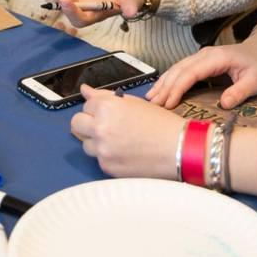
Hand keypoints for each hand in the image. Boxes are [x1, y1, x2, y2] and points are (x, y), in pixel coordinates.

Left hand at [70, 85, 185, 178]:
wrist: (180, 149)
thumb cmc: (160, 123)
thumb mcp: (133, 102)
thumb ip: (104, 96)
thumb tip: (85, 89)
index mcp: (106, 107)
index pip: (86, 104)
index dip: (98, 107)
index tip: (111, 112)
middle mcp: (100, 128)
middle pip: (76, 123)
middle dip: (88, 122)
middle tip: (105, 125)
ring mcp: (102, 150)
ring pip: (85, 143)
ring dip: (96, 140)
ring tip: (119, 140)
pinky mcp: (107, 167)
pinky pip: (98, 159)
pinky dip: (107, 155)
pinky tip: (125, 152)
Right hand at [146, 41, 256, 109]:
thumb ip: (240, 92)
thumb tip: (224, 104)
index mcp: (217, 58)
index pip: (191, 72)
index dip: (178, 88)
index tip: (168, 103)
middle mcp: (205, 54)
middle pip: (179, 70)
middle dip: (164, 87)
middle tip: (152, 105)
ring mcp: (201, 57)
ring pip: (176, 69)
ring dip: (163, 83)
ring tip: (150, 98)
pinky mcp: (200, 62)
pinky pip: (181, 70)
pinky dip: (169, 80)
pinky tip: (161, 89)